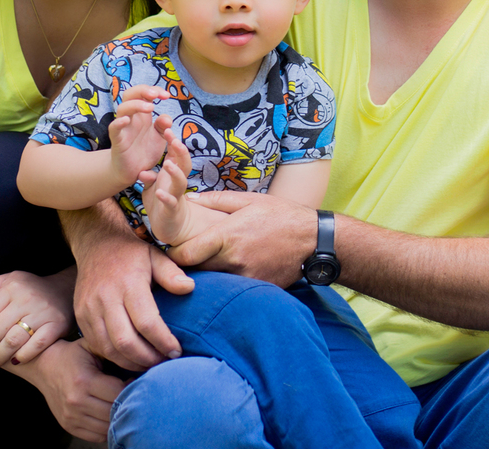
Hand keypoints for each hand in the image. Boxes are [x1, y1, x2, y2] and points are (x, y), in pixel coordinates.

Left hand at [0, 269, 74, 367]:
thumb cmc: (31, 289)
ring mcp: (42, 312)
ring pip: (13, 341)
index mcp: (11, 287)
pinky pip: (36, 345)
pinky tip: (15, 362)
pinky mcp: (57, 324)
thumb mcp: (10, 280)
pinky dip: (23, 356)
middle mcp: (26, 299)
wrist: (65, 289)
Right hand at [14, 338, 125, 442]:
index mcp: (84, 381)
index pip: (118, 393)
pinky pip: (97, 436)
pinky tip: (108, 413)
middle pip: (114, 412)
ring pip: (107, 427)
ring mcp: (71, 417)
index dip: (131, 387)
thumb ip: (112, 352)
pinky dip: (106, 428)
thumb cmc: (72, 355)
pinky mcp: (69, 426)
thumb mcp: (91, 346)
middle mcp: (76, 402)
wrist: (44, 366)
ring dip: (117, 417)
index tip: (132, 380)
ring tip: (118, 403)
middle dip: (126, 403)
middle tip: (129, 393)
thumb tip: (138, 362)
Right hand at [65, 202, 193, 370]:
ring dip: (131, 363)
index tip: (177, 351)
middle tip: (164, 363)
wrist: (96, 243)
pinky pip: (97, 345)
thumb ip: (171, 273)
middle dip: (147, 358)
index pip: (146, 322)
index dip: (163, 341)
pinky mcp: (80, 316)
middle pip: (126, 341)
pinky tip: (131, 359)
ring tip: (150, 364)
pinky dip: (115, 357)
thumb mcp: (155, 255)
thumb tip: (189, 288)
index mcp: (128, 283)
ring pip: (109, 348)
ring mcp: (89, 309)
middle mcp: (105, 298)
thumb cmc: (131, 253)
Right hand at [108, 85, 171, 186]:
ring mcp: (123, 128)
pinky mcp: (117, 141)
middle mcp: (131, 118)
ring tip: (150, 107)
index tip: (166, 95)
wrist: (133, 171)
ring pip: (122, 109)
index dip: (155, 90)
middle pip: (130, 95)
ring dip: (136, 104)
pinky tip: (126, 120)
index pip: (144, 94)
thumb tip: (166, 118)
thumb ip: (163, 126)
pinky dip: (118, 123)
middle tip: (155, 95)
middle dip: (142, 90)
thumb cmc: (144, 150)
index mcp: (142, 115)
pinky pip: (114, 128)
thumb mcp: (159, 137)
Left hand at [140, 131, 194, 245]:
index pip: (176, 155)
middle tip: (174, 139)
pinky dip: (165, 198)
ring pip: (181, 182)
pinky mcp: (171, 210)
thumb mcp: (153, 186)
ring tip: (167, 164)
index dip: (174, 143)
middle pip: (184, 164)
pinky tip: (158, 192)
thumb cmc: (161, 201)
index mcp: (173, 174)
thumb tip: (142, 170)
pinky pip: (170, 203)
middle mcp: (177, 183)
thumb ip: (150, 176)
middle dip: (180, 152)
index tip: (167, 129)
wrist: (169, 226)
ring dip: (175, 173)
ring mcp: (176, 196)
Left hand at [165, 190, 316, 286]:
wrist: (315, 240)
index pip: (184, 255)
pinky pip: (233, 288)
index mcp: (227, 236)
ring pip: (213, 281)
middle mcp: (233, 260)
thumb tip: (189, 199)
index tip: (173, 249)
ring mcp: (245, 278)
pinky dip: (228, 281)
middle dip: (187, 266)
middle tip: (186, 258)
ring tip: (208, 264)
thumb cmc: (281, 215)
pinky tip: (232, 271)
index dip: (174, 254)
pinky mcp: (257, 289)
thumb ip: (215, 200)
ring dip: (207, 274)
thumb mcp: (248, 200)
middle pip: (194, 271)